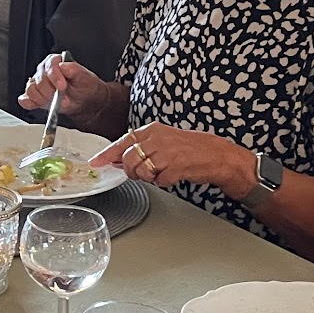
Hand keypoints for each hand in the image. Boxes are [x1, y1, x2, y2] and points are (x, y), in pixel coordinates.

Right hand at [18, 54, 110, 127]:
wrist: (83, 101)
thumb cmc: (84, 86)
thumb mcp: (85, 77)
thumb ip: (75, 70)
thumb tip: (63, 65)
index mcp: (55, 62)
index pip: (49, 66)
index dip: (54, 77)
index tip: (62, 86)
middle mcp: (43, 71)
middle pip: (39, 80)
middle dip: (50, 91)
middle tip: (61, 97)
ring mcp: (37, 84)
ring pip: (31, 90)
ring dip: (43, 98)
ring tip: (55, 102)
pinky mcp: (33, 97)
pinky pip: (25, 100)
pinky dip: (30, 103)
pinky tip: (38, 105)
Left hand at [94, 122, 250, 194]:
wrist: (217, 155)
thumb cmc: (190, 149)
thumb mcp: (163, 141)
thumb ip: (141, 149)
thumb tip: (117, 160)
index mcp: (152, 130)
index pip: (122, 142)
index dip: (107, 154)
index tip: (96, 162)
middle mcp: (157, 139)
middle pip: (128, 160)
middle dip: (132, 171)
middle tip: (144, 173)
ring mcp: (166, 152)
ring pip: (141, 172)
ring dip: (148, 177)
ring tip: (162, 172)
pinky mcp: (175, 167)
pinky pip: (158, 181)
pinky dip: (164, 182)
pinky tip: (173, 175)